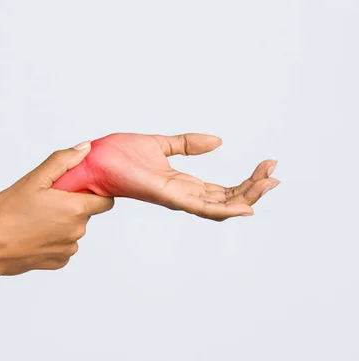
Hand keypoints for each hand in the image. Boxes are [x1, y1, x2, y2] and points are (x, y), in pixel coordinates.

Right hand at [0, 142, 114, 275]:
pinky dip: (53, 240)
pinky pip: (63, 246)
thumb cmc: (5, 213)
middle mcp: (77, 231)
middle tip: (45, 200)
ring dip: (61, 223)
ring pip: (73, 230)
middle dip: (71, 205)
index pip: (106, 201)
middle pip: (86, 214)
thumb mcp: (33, 180)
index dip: (94, 192)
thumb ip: (63, 162)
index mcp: (75, 209)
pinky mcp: (58, 262)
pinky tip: (33, 234)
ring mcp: (68, 249)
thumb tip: (85, 149)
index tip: (77, 188)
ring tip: (35, 218)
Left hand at [52, 133, 278, 220]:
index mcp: (182, 184)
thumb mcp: (162, 144)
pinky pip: (200, 207)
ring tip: (270, 183)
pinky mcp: (166, 195)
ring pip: (219, 206)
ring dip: (247, 197)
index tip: (268, 166)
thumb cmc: (119, 154)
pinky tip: (247, 205)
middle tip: (275, 174)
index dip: (246, 182)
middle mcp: (182, 195)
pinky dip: (225, 209)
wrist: (94, 158)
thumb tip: (218, 141)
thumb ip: (188, 144)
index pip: (221, 190)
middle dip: (253, 190)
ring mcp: (175, 198)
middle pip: (226, 201)